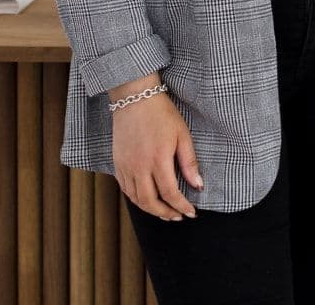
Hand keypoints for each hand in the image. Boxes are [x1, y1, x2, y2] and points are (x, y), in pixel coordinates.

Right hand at [110, 74, 203, 221]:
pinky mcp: (117, 164)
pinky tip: (147, 200)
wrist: (135, 98)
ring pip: (137, 200)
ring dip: (151, 210)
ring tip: (165, 213)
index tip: (191, 212)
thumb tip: (197, 186)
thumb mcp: (182, 134)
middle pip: (151, 203)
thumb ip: (189, 162)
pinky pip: (126, 190)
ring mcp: (126, 167)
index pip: (170, 194)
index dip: (181, 206)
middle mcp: (139, 167)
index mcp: (158, 159)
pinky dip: (137, 200)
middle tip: (178, 217)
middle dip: (166, 214)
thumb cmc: (162, 114)